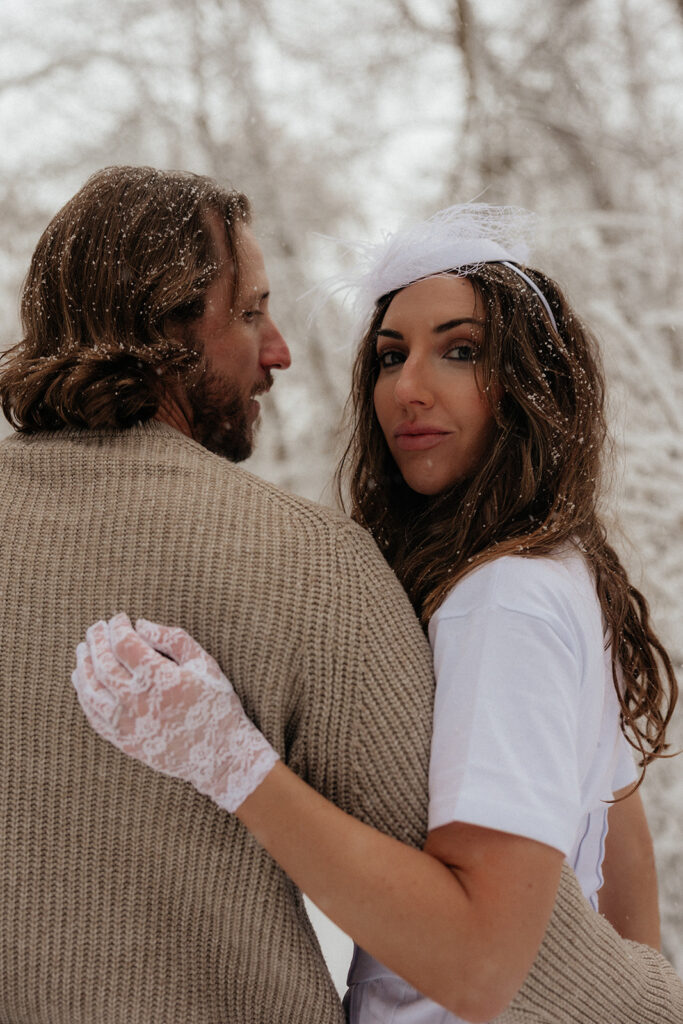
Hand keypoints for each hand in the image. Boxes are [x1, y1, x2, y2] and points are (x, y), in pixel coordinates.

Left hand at [72, 613, 278, 811]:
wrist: (221, 754)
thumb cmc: (216, 704)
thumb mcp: (204, 663)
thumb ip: (173, 639)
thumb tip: (142, 625)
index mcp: (160, 678)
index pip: (124, 644)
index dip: (118, 627)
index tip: (119, 618)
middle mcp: (138, 701)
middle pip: (103, 664)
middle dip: (97, 640)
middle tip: (96, 627)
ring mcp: (127, 724)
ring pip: (91, 690)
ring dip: (84, 665)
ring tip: (83, 649)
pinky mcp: (123, 741)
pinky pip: (94, 716)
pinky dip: (84, 695)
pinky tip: (83, 681)